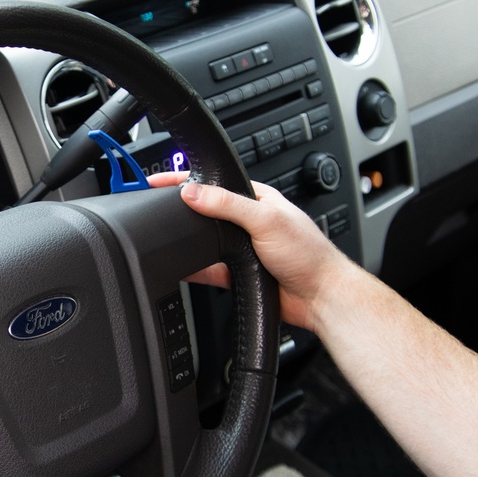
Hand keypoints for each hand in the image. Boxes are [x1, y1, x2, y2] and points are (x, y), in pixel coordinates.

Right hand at [149, 172, 356, 331]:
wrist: (320, 296)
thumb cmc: (309, 254)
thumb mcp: (266, 219)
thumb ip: (227, 205)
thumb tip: (193, 193)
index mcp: (256, 198)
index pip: (213, 183)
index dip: (184, 180)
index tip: (158, 182)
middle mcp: (248, 221)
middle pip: (205, 212)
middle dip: (184, 212)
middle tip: (157, 209)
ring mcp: (242, 247)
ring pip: (205, 242)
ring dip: (192, 243)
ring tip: (170, 239)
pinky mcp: (237, 272)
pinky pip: (208, 269)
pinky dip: (194, 269)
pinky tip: (184, 267)